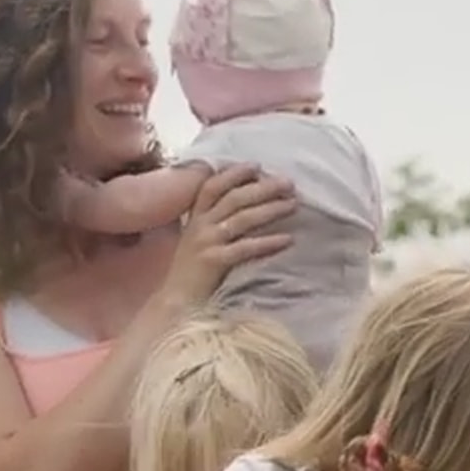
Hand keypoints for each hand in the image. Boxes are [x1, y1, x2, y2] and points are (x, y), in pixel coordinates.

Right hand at [157, 163, 296, 308]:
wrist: (176, 304)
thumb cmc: (193, 274)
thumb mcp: (199, 241)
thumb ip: (215, 222)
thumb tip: (249, 206)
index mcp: (195, 218)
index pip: (213, 187)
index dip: (233, 174)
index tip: (257, 166)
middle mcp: (199, 226)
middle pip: (234, 198)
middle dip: (262, 188)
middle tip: (288, 183)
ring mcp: (205, 243)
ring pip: (242, 219)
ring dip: (270, 209)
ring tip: (293, 205)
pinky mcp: (214, 262)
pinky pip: (246, 248)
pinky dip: (268, 242)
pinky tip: (288, 240)